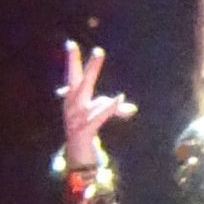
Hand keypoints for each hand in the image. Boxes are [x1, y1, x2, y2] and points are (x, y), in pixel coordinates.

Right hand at [57, 40, 136, 171]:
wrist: (77, 159)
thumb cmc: (86, 133)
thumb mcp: (99, 117)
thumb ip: (114, 110)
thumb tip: (133, 108)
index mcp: (72, 99)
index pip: (73, 77)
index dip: (72, 61)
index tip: (71, 44)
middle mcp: (71, 107)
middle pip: (78, 82)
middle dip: (84, 67)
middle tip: (96, 51)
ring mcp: (75, 119)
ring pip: (94, 103)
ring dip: (108, 103)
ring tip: (119, 95)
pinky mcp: (84, 131)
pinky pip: (99, 117)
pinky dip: (110, 108)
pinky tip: (120, 99)